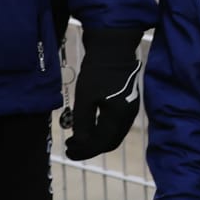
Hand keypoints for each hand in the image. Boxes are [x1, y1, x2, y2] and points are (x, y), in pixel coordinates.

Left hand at [64, 27, 144, 159]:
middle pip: (109, 143)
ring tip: (77, 138)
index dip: (83, 151)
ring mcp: (131, 110)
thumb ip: (83, 123)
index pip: (100, 144)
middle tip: (71, 146)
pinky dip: (103, 130)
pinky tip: (90, 125)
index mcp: (118, 117)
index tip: (68, 150)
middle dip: (90, 148)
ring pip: (114, 135)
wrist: (114, 48)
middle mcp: (128, 117)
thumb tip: (80, 143)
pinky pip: (117, 126)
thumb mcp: (85, 98)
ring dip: (96, 140)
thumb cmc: (97, 71)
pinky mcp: (129, 103)